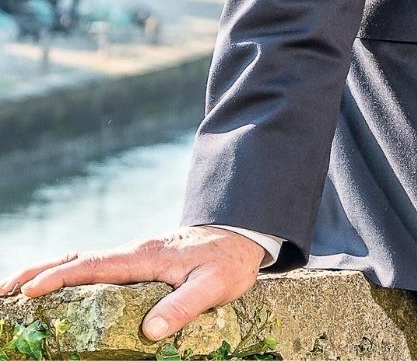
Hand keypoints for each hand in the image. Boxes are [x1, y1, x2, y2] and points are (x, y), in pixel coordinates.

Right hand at [0, 226, 263, 341]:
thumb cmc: (229, 261)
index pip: (93, 265)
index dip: (59, 277)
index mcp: (145, 257)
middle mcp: (134, 252)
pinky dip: (71, 273)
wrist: (243, 234)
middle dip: (38, 271)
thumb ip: (184, 306)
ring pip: (85, 261)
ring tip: (18, 292)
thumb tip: (149, 331)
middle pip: (78, 258)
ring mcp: (135, 255)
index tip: (28, 290)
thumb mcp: (214, 286)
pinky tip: (61, 290)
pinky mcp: (140, 262)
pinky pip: (97, 266)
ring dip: (50, 272)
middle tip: (4, 291)